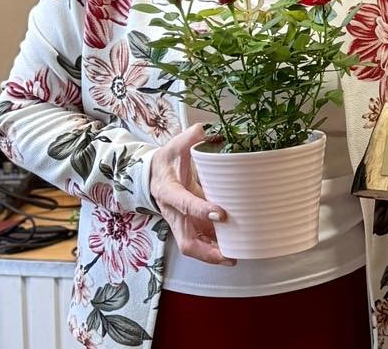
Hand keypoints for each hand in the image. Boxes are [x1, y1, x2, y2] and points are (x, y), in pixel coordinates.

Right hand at [149, 123, 231, 265]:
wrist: (151, 175)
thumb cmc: (166, 161)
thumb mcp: (175, 146)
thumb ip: (189, 137)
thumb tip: (204, 129)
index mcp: (169, 192)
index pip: (184, 203)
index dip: (200, 210)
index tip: (220, 212)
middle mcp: (174, 213)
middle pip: (186, 240)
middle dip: (207, 251)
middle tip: (229, 254)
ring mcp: (180, 222)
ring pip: (193, 246)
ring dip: (212, 254)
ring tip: (235, 257)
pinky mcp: (188, 225)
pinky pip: (200, 241)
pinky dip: (214, 249)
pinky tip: (232, 250)